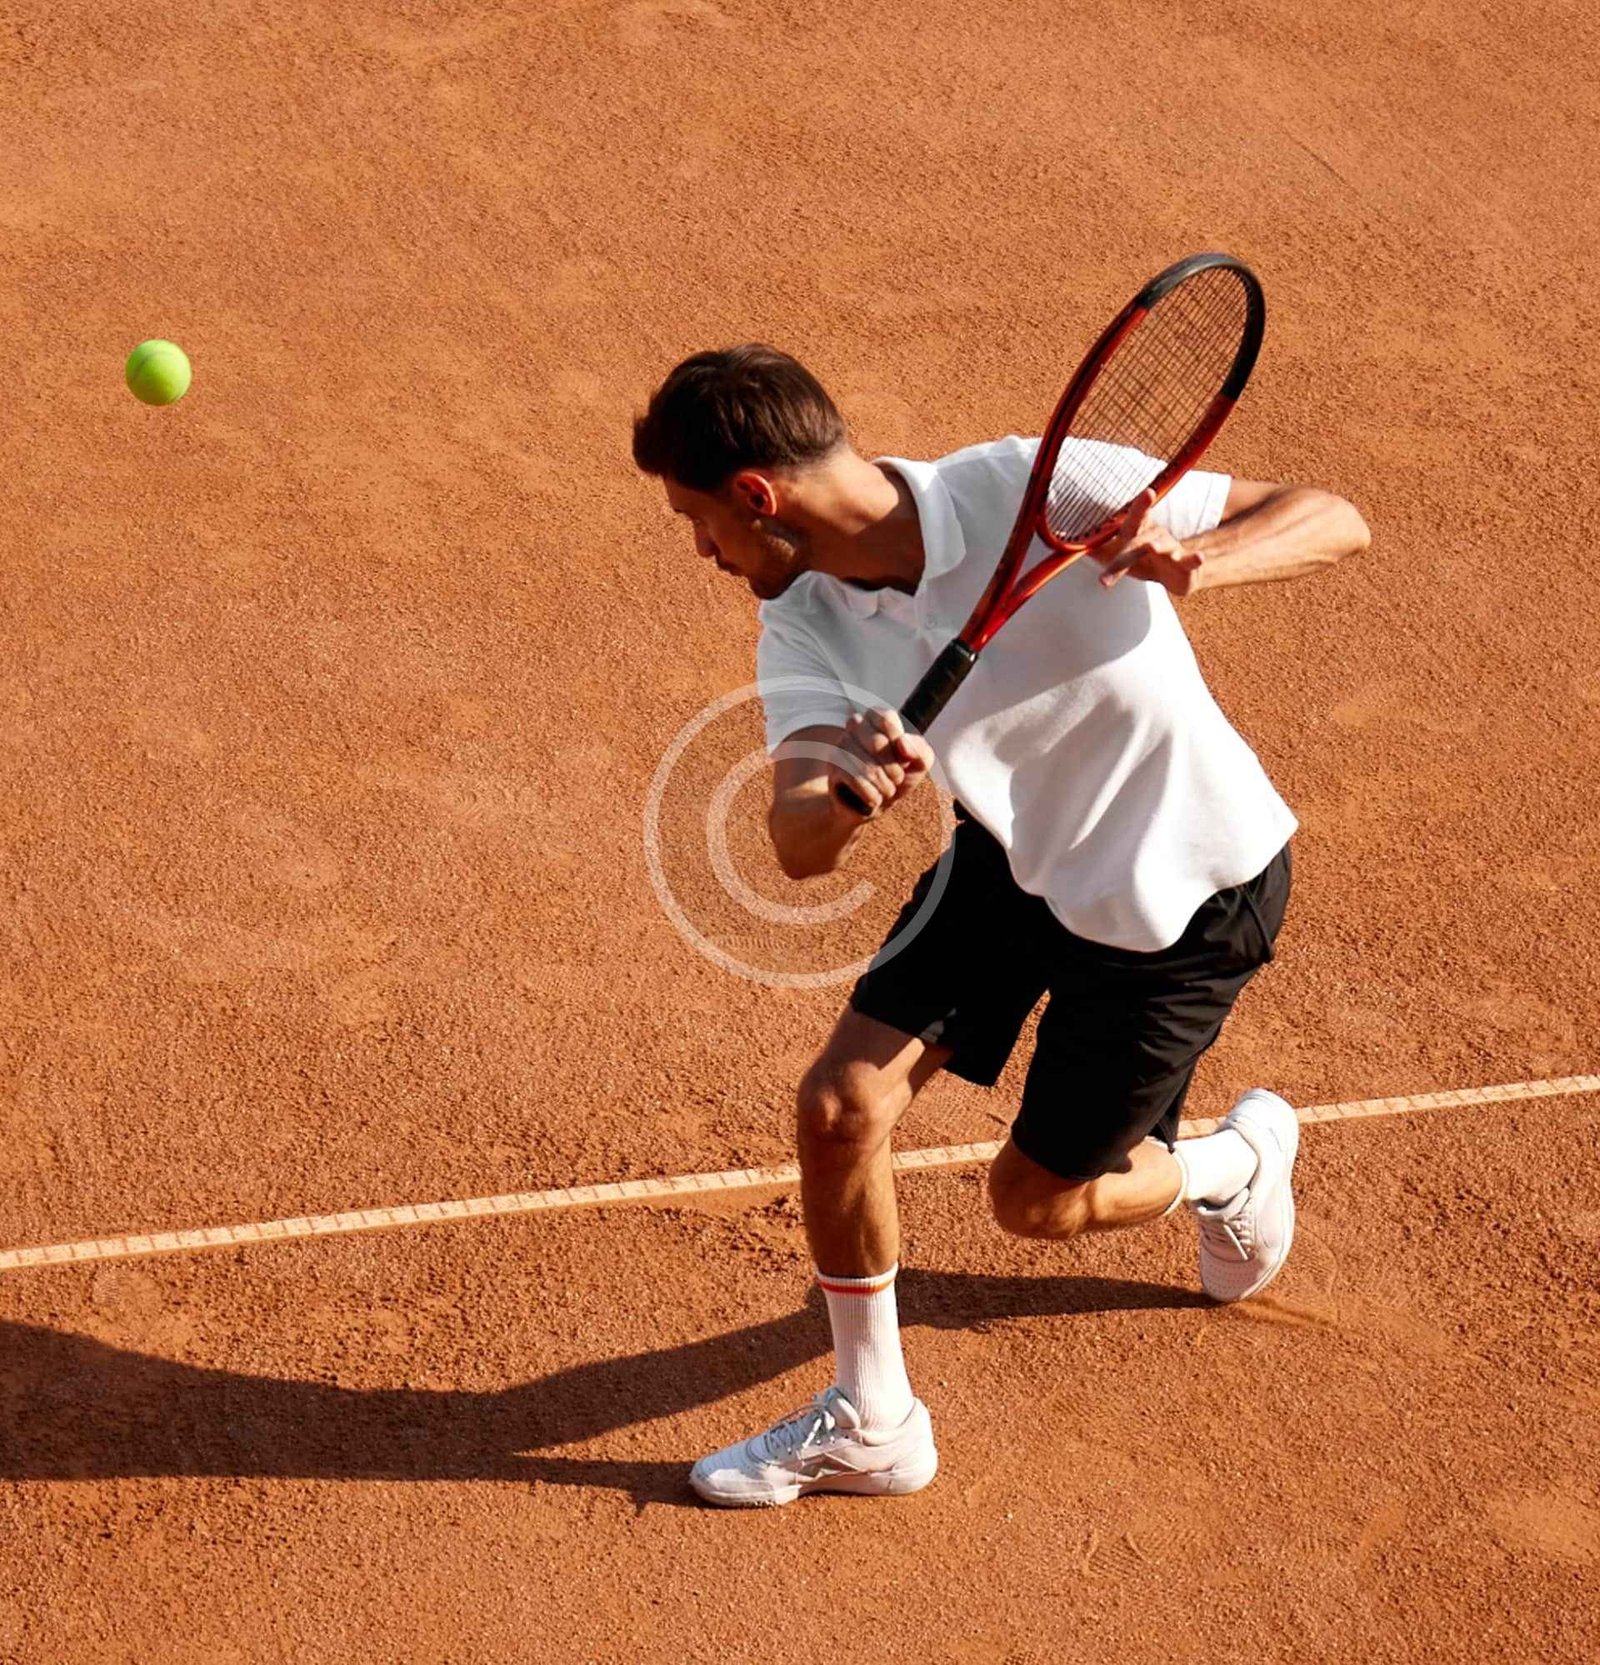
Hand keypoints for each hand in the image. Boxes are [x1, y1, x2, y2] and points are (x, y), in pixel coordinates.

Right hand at [832, 707, 933, 817]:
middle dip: (893, 768)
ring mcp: (842, 744)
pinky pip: (853, 778)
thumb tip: (902, 744)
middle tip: (897, 779)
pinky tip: (874, 798)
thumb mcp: (919, 764)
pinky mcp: (833, 765)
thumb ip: (919, 750)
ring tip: (887, 791)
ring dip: (883, 784)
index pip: (886, 718)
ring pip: (865, 764)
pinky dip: (870, 793)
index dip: (898, 741)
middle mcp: (856, 725)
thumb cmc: (897, 777)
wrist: (873, 803)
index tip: (904, 758)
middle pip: (877, 742)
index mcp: (877, 718)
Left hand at [1091, 489, 1205, 595]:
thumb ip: (1097, 550)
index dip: (1140, 506)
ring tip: (1152, 548)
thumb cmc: (1143, 562)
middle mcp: (1155, 536)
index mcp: (1138, 533)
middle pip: (1141, 536)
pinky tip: (1199, 556)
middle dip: (1134, 531)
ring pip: (1163, 547)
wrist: (1174, 578)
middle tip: (1139, 510)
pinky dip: (1194, 558)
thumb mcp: (1119, 557)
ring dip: (1158, 548)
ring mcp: (1172, 549)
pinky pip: (1190, 560)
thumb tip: (1066, 544)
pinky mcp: (1186, 565)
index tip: (1146, 492)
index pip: (1135, 518)